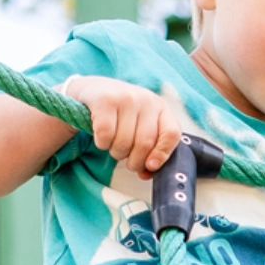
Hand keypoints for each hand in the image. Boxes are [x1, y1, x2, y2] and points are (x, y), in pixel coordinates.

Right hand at [58, 76, 200, 178]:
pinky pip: (106, 135)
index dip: (162, 154)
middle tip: (127, 161)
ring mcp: (126, 98)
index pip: (171, 133)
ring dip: (116, 153)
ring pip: (124, 142)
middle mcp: (146, 100)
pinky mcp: (104, 100)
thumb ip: (150, 149)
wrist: (93, 90)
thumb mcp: (141, 127)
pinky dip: (102, 144)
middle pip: (145, 144)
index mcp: (161, 108)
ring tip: (113, 146)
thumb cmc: (121, 116)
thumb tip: (146, 173)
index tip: (150, 166)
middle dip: (134, 161)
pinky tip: (101, 138)